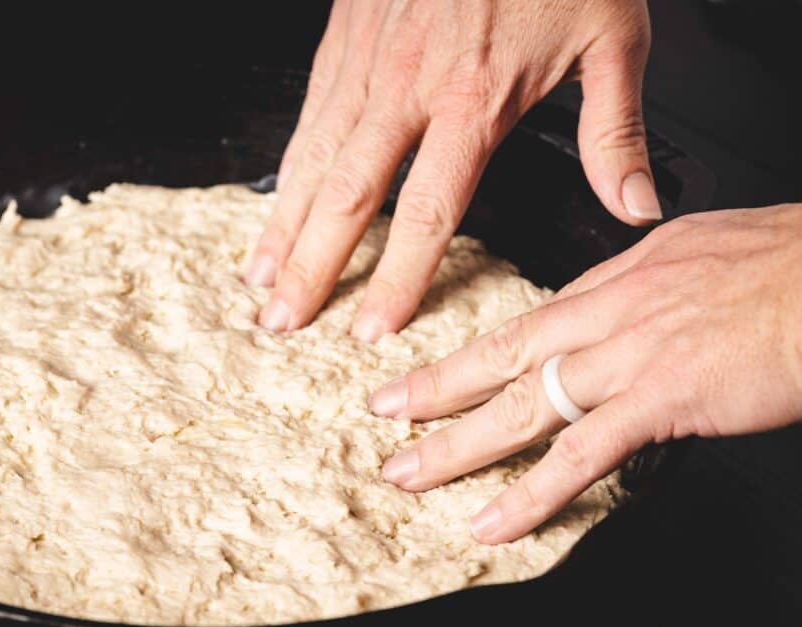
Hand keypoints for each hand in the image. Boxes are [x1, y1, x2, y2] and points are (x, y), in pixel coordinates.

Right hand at [245, 0, 657, 340]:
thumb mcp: (612, 35)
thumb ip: (614, 131)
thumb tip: (633, 207)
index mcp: (473, 99)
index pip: (427, 212)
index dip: (397, 277)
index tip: (372, 326)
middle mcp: (407, 88)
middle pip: (346, 198)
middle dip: (311, 268)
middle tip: (280, 321)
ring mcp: (368, 62)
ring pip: (312, 160)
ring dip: (283, 226)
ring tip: (258, 279)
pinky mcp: (345, 38)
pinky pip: (309, 117)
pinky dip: (286, 169)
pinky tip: (276, 202)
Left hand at [368, 204, 801, 543]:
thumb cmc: (795, 266)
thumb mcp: (709, 250)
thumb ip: (658, 280)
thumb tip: (636, 295)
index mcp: (624, 275)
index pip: (533, 321)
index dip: (479, 350)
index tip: (441, 368)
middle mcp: (613, 311)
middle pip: (503, 354)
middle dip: (435, 387)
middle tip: (384, 412)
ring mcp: (630, 355)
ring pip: (521, 404)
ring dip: (456, 445)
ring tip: (406, 473)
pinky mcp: (660, 397)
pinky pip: (579, 454)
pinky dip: (528, 492)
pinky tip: (491, 519)